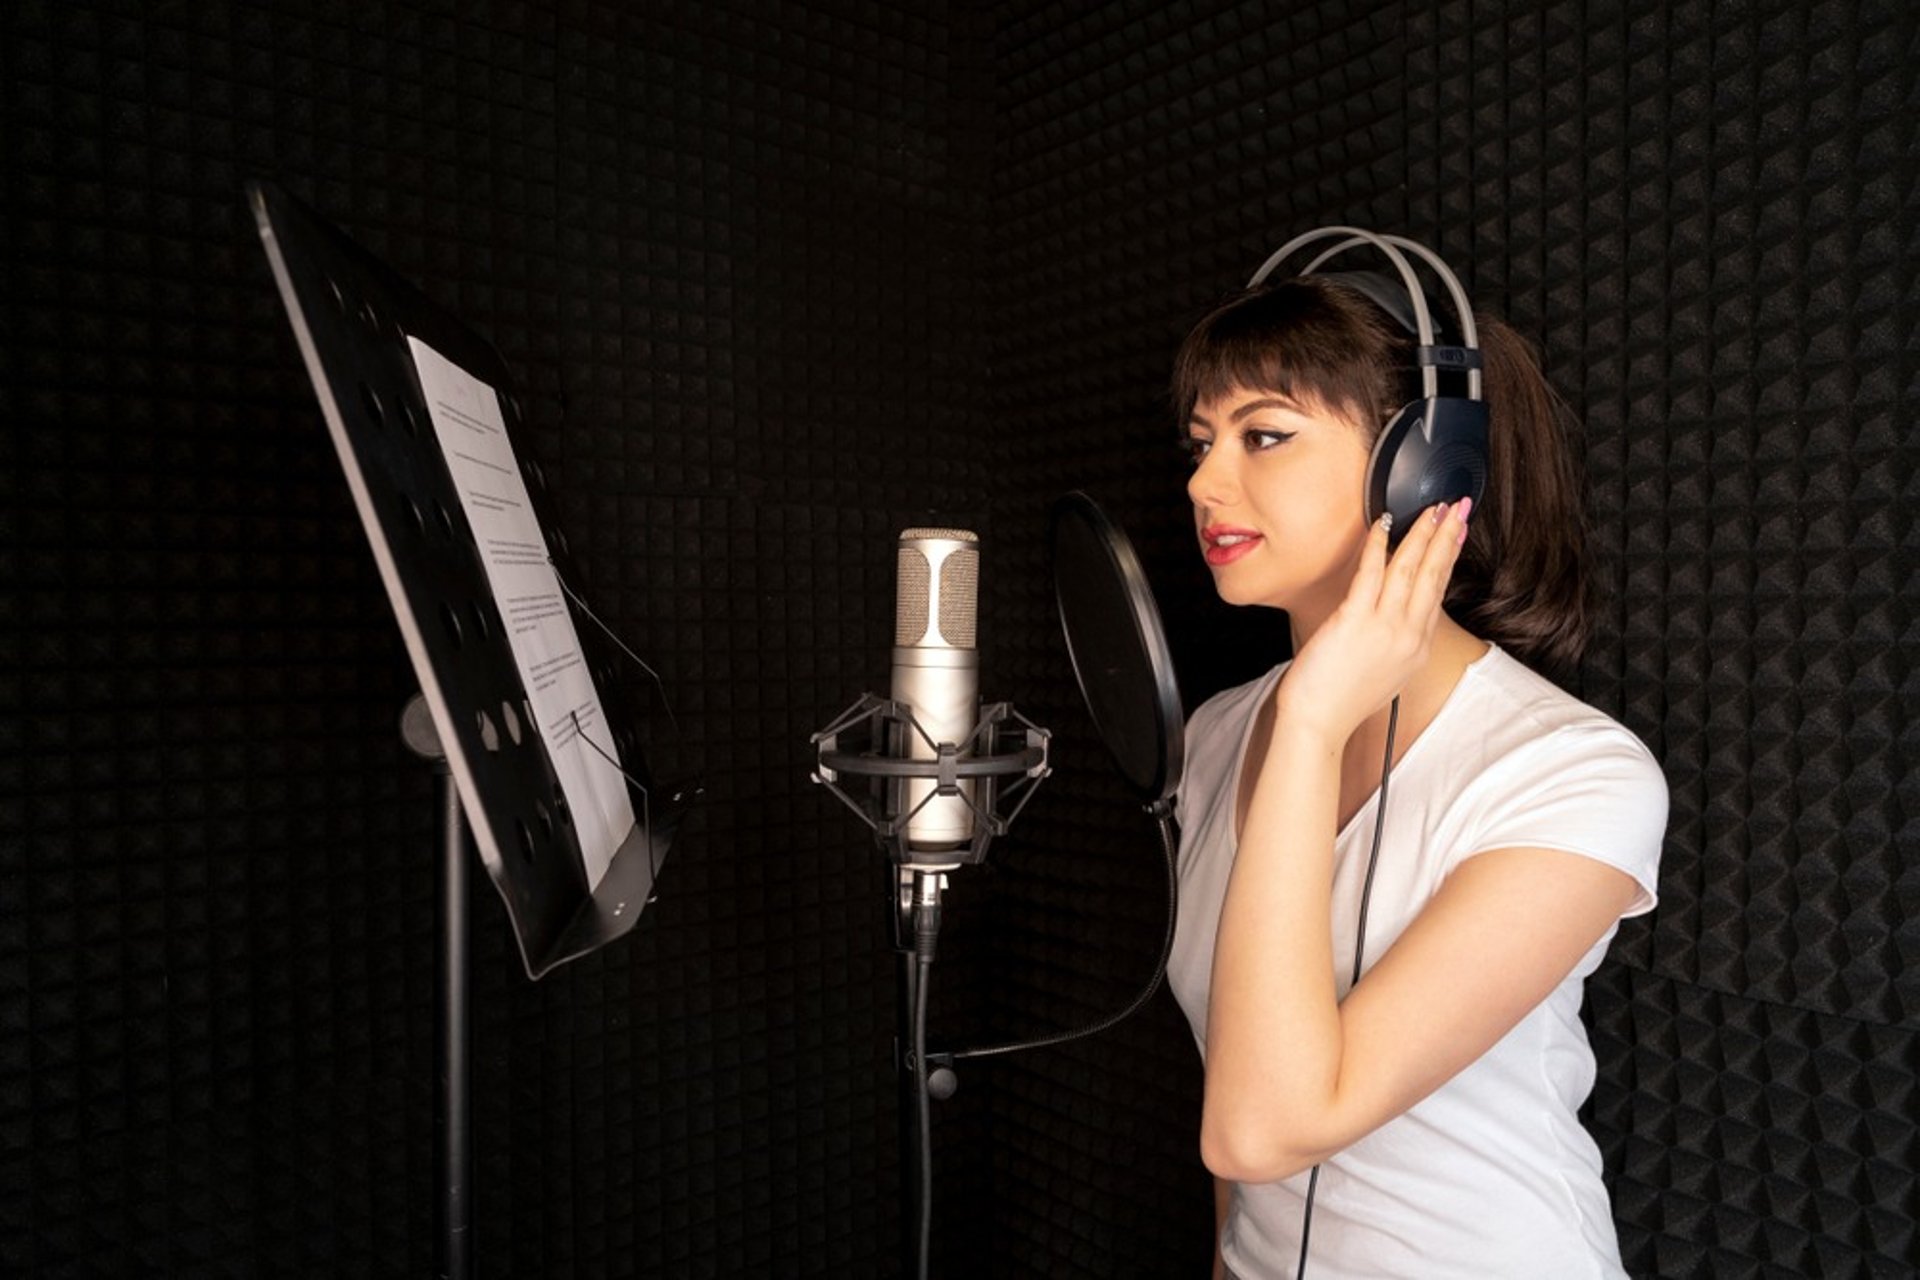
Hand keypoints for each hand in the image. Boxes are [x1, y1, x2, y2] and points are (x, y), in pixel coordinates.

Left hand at [1274, 499, 1471, 743]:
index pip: (1438, 591)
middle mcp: (1408, 635)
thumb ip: (1397, 642)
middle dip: (1447, 537)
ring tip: (1432, 510)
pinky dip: (1378, 547)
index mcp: (1416, 647)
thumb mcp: (1386, 672)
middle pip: (1433, 575)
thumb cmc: (1342, 700)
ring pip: (1410, 570)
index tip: (1457, 533)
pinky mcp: (1354, 622)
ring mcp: (1384, 628)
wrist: (1319, 724)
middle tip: (1457, 507)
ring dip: (1423, 535)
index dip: (1449, 557)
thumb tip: (1397, 617)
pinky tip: (1383, 527)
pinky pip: (1371, 575)